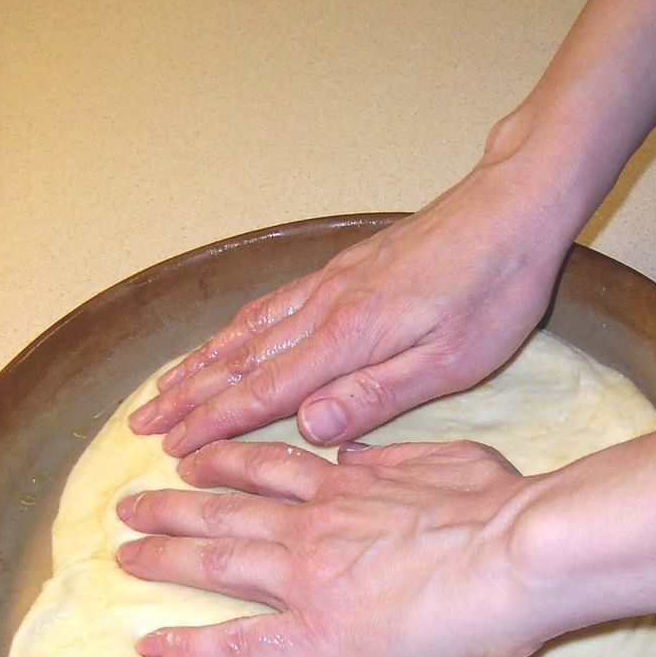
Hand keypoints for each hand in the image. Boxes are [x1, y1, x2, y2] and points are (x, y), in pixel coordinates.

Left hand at [115, 437, 547, 656]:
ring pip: (215, 562)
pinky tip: (151, 647)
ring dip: (163, 556)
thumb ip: (396, 457)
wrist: (519, 550)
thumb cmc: (502, 505)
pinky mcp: (316, 633)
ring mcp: (308, 575)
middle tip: (130, 506)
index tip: (192, 461)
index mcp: (348, 485)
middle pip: (224, 509)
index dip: (223, 463)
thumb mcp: (450, 459)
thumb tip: (353, 455)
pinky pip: (238, 641)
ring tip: (123, 553)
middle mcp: (313, 523)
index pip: (268, 470)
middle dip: (171, 506)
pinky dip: (190, 645)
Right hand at [127, 166, 567, 455]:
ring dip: (200, 362)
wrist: (513, 206)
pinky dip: (235, 327)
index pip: (263, 392)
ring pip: (248, 330)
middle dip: (187, 396)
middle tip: (141, 424)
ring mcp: (330, 284)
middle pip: (240, 360)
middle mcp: (325, 309)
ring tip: (163, 386)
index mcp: (348, 340)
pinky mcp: (344, 270)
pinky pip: (271, 304)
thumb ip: (376, 396)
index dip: (213, 424)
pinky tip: (226, 336)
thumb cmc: (492, 291)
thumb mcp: (450, 361)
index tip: (173, 449)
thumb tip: (307, 428)